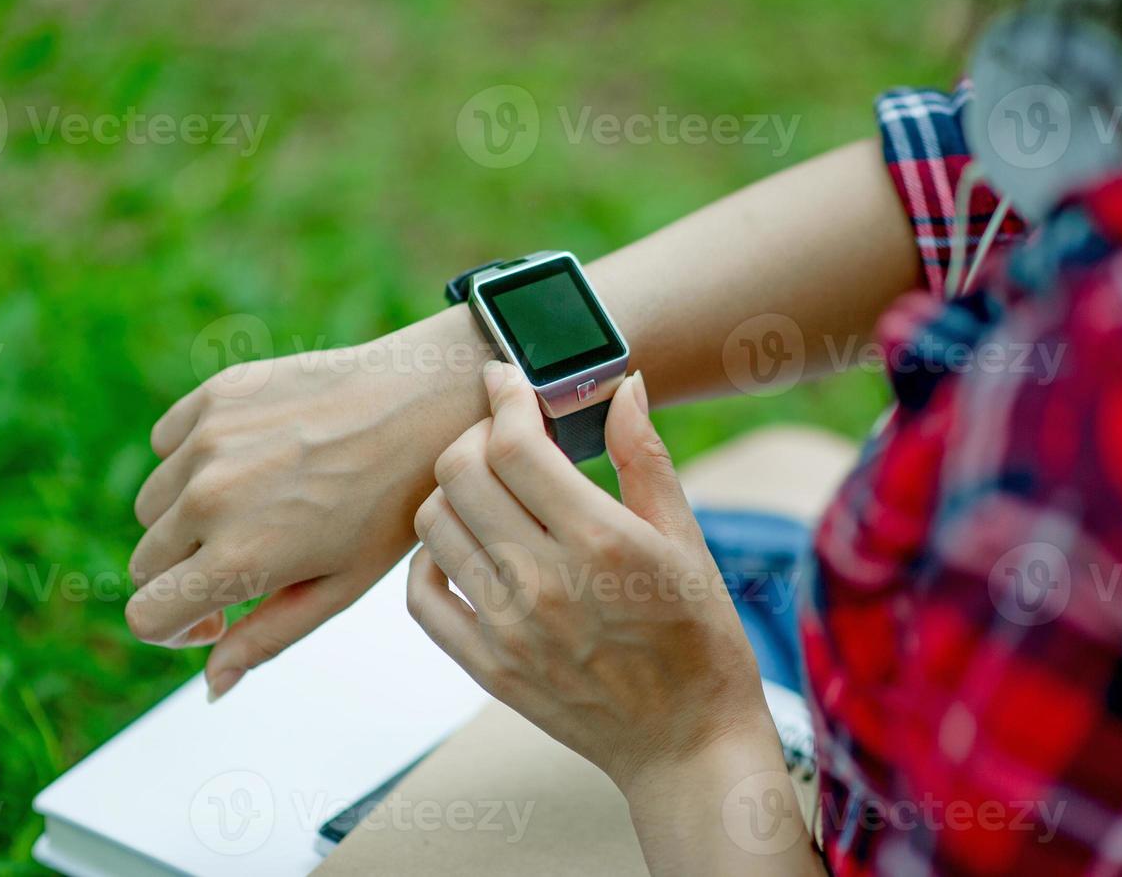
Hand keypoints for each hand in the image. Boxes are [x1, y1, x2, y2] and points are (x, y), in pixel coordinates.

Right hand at [124, 309, 489, 699]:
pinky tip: (252, 459)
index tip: (218, 615)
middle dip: (184, 575)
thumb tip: (211, 686)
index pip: (145, 616)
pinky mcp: (215, 395)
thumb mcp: (341, 586)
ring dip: (186, 517)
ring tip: (257, 506)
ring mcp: (207, 440)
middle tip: (246, 559)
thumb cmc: (393, 505)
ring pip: (152, 504)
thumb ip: (267, 638)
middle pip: (145, 563)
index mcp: (239, 558)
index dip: (175, 629)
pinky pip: (168, 443)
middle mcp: (209, 498)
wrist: (426, 404)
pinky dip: (191, 459)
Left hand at [407, 361, 774, 789]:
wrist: (687, 742)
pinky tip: (463, 545)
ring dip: (453, 490)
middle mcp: (545, 581)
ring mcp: (508, 628)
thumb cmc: (699, 638)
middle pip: (461, 473)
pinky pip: (422, 595)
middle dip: (477, 436)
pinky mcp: (486, 666)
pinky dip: (429, 557)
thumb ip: (646, 456)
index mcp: (602, 541)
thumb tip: (625, 385)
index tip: (506, 379)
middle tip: (504, 436)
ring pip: (433, 524)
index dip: (503, 397)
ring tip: (489, 489)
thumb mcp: (688, 539)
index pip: (514, 444)